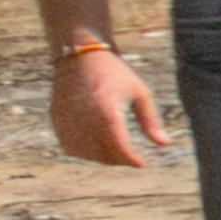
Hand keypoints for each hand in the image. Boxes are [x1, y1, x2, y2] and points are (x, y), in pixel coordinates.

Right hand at [51, 50, 170, 167]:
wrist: (80, 56)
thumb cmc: (114, 73)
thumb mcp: (139, 92)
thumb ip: (150, 120)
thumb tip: (164, 143)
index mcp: (106, 112)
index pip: (119, 147)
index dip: (131, 159)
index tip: (140, 163)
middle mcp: (84, 119)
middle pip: (103, 153)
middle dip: (119, 159)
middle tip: (130, 157)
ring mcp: (66, 120)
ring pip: (86, 153)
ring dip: (102, 157)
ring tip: (116, 151)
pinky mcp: (56, 120)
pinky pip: (70, 146)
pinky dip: (84, 151)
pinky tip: (96, 145)